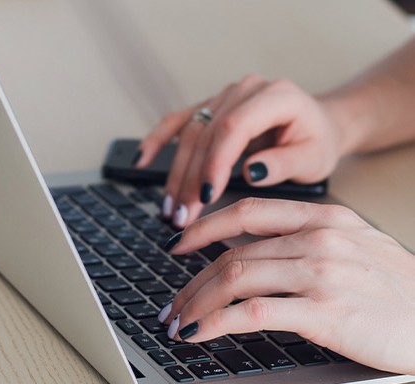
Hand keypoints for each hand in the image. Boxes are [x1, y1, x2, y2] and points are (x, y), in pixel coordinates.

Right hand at [136, 76, 344, 227]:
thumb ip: (284, 163)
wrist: (318, 126)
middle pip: (205, 134)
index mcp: (274, 97)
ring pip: (188, 134)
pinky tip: (141, 160)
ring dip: (174, 174)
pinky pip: (177, 123)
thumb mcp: (313, 159)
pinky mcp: (210, 109)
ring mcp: (224, 97)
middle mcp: (244, 91)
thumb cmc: (316, 143)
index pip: (233, 128)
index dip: (214, 164)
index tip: (204, 198)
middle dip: (190, 179)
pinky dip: (157, 141)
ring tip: (170, 209)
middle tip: (182, 216)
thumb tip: (250, 171)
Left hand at [160, 197, 414, 374]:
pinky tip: (198, 333)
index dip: (203, 227)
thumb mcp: (354, 247)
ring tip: (178, 323)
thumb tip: (252, 255)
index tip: (178, 243)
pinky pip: (252, 312)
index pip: (247, 212)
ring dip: (196, 303)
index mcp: (325, 218)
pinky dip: (215, 322)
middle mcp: (319, 238)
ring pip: (235, 278)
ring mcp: (321, 273)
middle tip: (172, 304)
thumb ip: (305, 242)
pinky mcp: (324, 312)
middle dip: (191, 282)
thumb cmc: (398, 290)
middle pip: (233, 253)